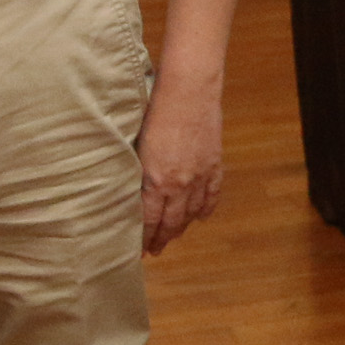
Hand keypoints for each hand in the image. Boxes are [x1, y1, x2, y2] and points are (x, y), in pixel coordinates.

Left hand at [136, 85, 225, 256]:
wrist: (188, 92)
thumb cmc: (154, 112)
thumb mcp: (137, 145)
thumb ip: (137, 172)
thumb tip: (131, 191)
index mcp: (155, 181)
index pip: (147, 220)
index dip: (143, 238)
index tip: (138, 250)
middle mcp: (179, 185)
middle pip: (170, 222)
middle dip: (161, 239)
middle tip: (154, 251)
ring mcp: (199, 177)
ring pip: (191, 213)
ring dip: (182, 228)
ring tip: (173, 237)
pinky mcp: (214, 165)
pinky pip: (212, 195)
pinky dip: (206, 209)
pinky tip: (201, 217)